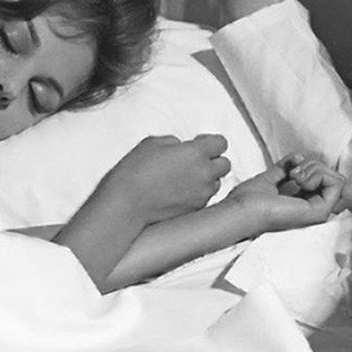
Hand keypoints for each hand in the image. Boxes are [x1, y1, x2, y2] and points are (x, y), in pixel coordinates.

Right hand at [100, 134, 231, 224]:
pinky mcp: (195, 209)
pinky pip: (205, 197)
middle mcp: (204, 174)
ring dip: (207, 178)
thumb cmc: (135, 171)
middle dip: (213, 160)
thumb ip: (174, 142)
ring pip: (216, 182)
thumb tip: (181, 148)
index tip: (199, 143)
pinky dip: (197, 193)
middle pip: (225, 164)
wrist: (127, 203)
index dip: (210, 142)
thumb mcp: (153, 143)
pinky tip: (179, 191)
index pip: (221, 143)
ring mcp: (201, 194)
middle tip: (195, 160)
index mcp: (196, 153)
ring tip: (186, 177)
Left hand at [224, 154, 343, 232]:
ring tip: (295, 176)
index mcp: (304, 202)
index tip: (292, 168)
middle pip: (332, 176)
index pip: (325, 178)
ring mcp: (319, 211)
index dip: (311, 166)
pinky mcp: (320, 212)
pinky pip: (337, 184)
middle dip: (313, 165)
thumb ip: (287, 168)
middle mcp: (314, 208)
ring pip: (336, 178)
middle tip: (293, 173)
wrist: (242, 209)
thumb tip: (299, 157)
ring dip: (315, 169)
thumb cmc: (250, 199)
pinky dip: (319, 174)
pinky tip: (300, 181)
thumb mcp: (273, 177)